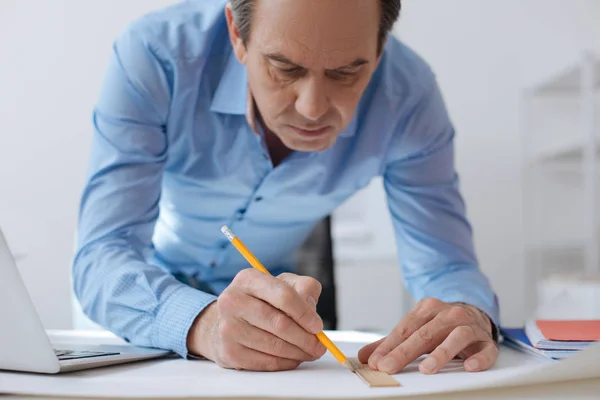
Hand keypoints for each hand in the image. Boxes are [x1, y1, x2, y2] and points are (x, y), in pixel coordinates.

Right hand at [187, 269, 326, 370]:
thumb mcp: (282, 284)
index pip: (283, 295)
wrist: (227, 322)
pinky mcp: (229, 352)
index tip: (318, 326)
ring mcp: (228, 327)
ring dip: (298, 353)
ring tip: (309, 352)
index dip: (304, 313)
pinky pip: (266, 362)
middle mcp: (232, 301)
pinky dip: (285, 363)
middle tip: (319, 346)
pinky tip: (293, 358)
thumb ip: (303, 288)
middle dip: (305, 338)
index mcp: (248, 279)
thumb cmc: (261, 301)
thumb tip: (311, 310)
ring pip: (274, 346)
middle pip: (280, 323)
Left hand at [358, 298, 496, 374]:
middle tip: (389, 367)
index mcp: (427, 309)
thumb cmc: (440, 325)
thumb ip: (390, 343)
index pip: (405, 329)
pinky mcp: (486, 340)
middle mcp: (448, 314)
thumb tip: (365, 357)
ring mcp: (469, 326)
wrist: (474, 313)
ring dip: (441, 353)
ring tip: (426, 368)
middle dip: (404, 352)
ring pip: (456, 337)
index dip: (389, 346)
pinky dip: (479, 358)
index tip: (376, 362)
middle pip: (424, 333)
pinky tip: (469, 367)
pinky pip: (485, 348)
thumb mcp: (415, 329)